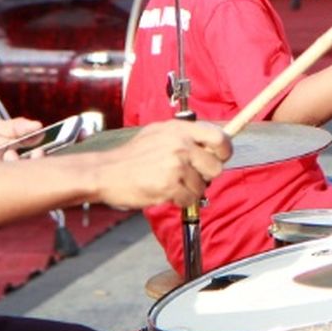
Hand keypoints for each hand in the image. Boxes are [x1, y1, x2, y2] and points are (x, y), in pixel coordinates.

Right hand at [93, 120, 230, 208]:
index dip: (225, 151)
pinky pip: (189, 199)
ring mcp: (175, 165)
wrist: (106, 171)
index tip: (221, 157)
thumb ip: (184, 135)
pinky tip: (167, 193)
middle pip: (215, 167)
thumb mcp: (158, 132)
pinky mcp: (169, 185)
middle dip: (206, 175)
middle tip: (191, 176)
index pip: (219, 138)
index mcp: (180, 129)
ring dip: (190, 190)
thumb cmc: (131, 155)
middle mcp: (181, 145)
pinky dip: (181, 201)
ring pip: (202, 186)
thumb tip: (210, 142)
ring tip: (171, 183)